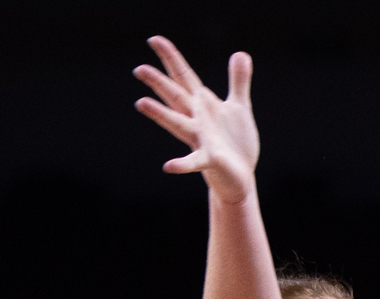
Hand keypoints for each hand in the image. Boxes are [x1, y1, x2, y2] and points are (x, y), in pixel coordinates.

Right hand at [133, 39, 259, 200]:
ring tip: (140, 103)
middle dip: (158, 83)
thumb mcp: (238, 107)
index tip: (154, 39)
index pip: (184, 77)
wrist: (239, 177)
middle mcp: (196, 120)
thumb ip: (238, 81)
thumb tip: (241, 53)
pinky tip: (168, 166)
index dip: (171, 58)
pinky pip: (194, 161)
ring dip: (160, 114)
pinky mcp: (210, 160)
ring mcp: (201, 140)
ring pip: (178, 124)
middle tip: (138, 69)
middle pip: (175, 97)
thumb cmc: (235, 142)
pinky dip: (182, 164)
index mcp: (202, 105)